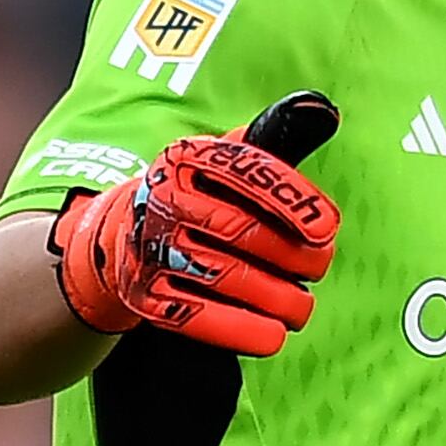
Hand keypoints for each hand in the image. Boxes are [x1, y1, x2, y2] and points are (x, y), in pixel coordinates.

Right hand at [48, 93, 341, 356]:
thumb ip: (273, 140)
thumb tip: (324, 110)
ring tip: (301, 308)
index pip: (242, 171)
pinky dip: (240, 330)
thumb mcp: (222, 161)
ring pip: (223, 276)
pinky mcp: (144, 296)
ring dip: (273, 297)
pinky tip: (272, 335)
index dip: (289, 200)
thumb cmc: (194, 196)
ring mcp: (149, 250)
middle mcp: (162, 199)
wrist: (118, 238)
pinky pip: (197, 317)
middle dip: (290, 255)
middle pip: (237, 230)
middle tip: (317, 268)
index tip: (327, 228)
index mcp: (185, 158)